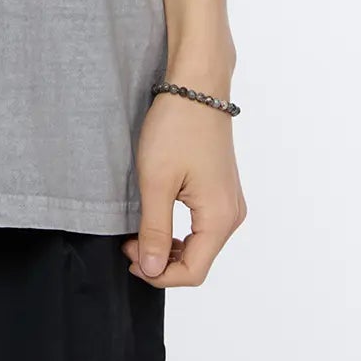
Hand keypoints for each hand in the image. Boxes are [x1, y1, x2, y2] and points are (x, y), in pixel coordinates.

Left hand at [121, 86, 246, 287]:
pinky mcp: (222, 189)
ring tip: (138, 231)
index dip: (158, 275)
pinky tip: (156, 217)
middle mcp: (232, 214)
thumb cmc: (177, 127)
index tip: (129, 258)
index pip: (193, 271)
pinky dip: (178, 230)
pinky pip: (202, 225)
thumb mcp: (156, 181)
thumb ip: (154, 230)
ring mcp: (229, 201)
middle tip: (128, 244)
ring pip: (200, 244)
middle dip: (162, 261)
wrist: (196, 85)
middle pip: (198, 260)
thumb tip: (151, 269)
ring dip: (169, 246)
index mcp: (220, 218)